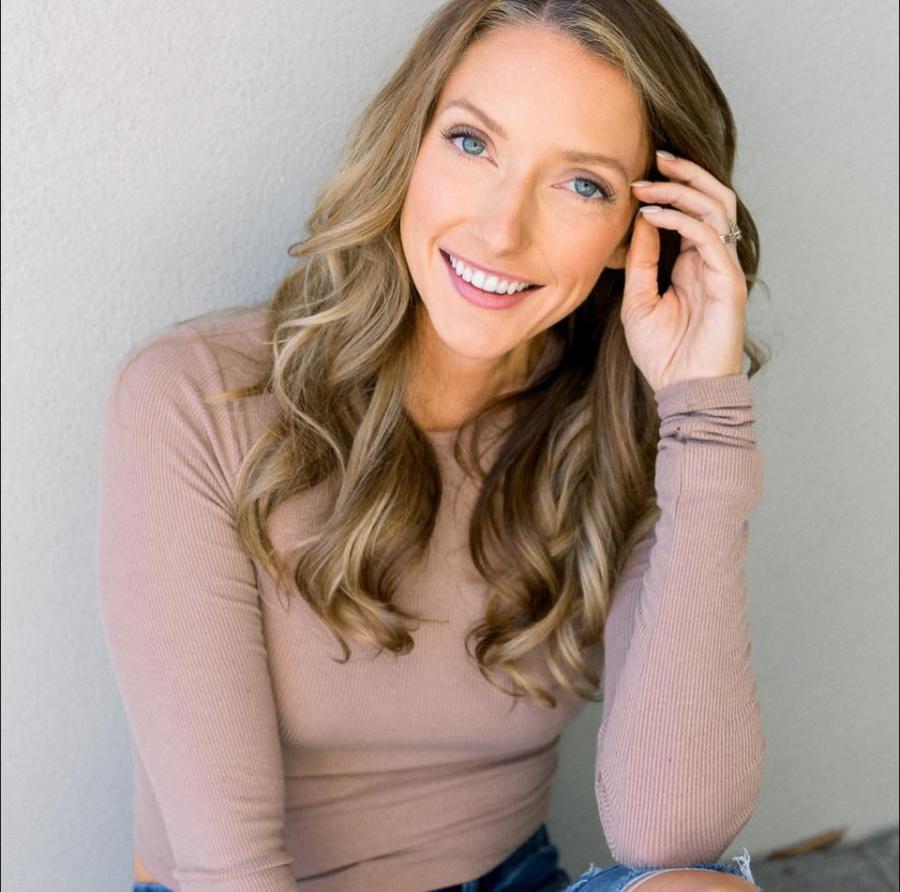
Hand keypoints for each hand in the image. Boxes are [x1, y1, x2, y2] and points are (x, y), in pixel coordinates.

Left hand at [621, 150, 747, 392]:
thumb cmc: (663, 352)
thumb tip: (639, 221)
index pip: (691, 212)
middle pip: (712, 200)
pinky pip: (709, 238)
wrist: (682, 390)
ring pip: (716, 210)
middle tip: (655, 159)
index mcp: (692, 263)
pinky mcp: (728, 282)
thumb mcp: (637, 300)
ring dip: (683, 191)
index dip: (670, 189)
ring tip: (650, 184)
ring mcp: (723, 269)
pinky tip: (654, 217)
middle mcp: (712, 261)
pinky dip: (682, 221)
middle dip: (685, 175)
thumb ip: (640, 261)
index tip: (637, 178)